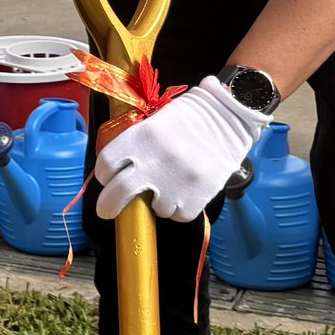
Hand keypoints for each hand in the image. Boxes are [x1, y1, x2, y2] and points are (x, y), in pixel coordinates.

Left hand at [91, 75, 267, 222]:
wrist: (229, 119)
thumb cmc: (190, 119)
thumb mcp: (155, 122)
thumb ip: (135, 146)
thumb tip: (118, 172)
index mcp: (140, 137)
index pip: (106, 164)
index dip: (105, 174)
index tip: (108, 179)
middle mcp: (154, 161)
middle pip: (118, 193)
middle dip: (109, 205)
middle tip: (108, 210)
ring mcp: (176, 181)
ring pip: (154, 208)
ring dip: (157, 203)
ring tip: (168, 189)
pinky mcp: (198, 195)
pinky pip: (178, 215)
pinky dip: (178, 210)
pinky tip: (184, 195)